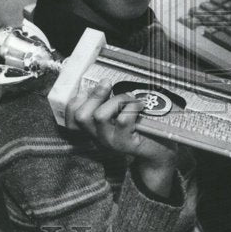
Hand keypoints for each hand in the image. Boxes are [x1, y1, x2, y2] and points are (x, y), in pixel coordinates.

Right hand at [63, 79, 177, 196]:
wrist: (159, 149)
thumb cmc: (139, 125)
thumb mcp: (120, 112)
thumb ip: (107, 101)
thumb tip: (102, 81)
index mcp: (92, 129)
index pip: (71, 120)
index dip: (76, 101)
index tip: (90, 89)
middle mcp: (97, 138)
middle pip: (81, 116)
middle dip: (95, 95)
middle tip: (108, 84)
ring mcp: (110, 142)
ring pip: (100, 116)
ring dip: (117, 100)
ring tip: (130, 98)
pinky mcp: (125, 144)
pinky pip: (123, 120)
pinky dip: (132, 106)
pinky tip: (140, 105)